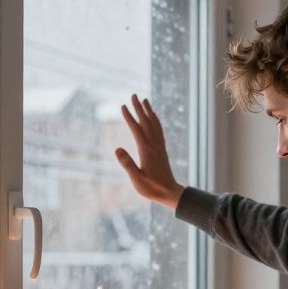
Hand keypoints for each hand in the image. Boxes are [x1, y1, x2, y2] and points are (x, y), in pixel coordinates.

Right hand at [115, 95, 183, 209]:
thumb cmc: (152, 188)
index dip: (129, 117)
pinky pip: (159, 131)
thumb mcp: (137, 179)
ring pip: (154, 124)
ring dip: (149, 111)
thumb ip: (128, 164)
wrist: (170, 192)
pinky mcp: (162, 150)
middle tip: (133, 95)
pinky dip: (156, 121)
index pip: (136, 129)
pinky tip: (153, 118)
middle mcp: (154, 145)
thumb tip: (117, 149)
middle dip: (139, 108)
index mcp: (146, 150)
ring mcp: (159, 147)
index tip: (123, 106)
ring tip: (145, 101)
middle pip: (146, 122)